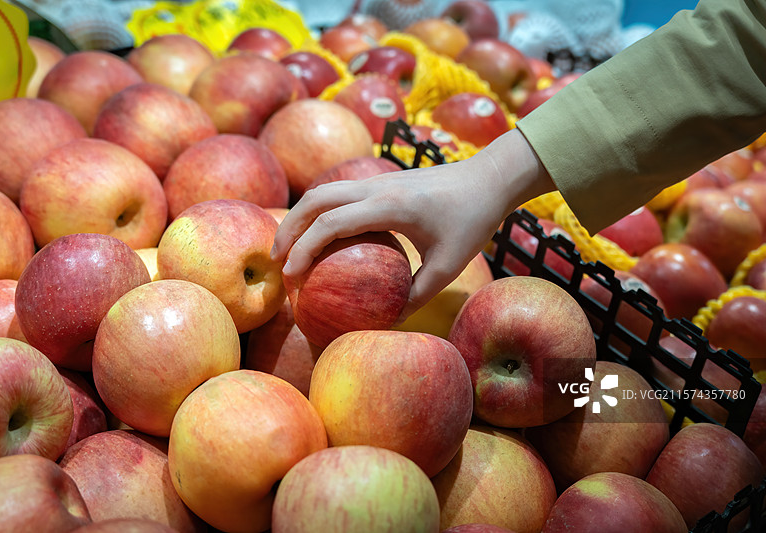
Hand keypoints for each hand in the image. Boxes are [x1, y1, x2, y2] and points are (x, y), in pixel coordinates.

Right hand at [271, 129, 554, 321]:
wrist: (490, 178)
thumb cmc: (472, 221)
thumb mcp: (449, 266)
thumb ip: (416, 294)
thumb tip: (387, 322)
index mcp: (389, 206)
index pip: (331, 223)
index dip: (304, 248)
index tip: (291, 275)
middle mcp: (376, 187)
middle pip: (315, 200)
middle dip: (289, 229)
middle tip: (276, 262)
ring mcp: (377, 180)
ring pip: (323, 191)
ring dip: (300, 217)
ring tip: (288, 248)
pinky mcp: (381, 180)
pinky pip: (340, 193)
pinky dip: (320, 212)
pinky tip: (321, 236)